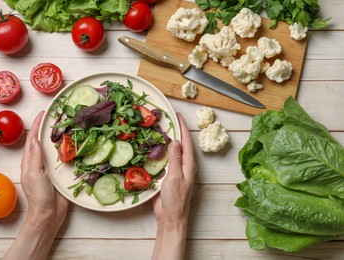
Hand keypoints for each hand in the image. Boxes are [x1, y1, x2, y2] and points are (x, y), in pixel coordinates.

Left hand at [20, 111, 67, 226]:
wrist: (49, 215)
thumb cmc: (39, 196)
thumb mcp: (34, 175)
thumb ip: (34, 157)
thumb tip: (35, 138)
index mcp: (31, 161)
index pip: (33, 138)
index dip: (37, 125)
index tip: (44, 113)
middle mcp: (41, 162)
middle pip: (45, 141)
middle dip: (50, 128)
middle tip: (60, 116)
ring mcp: (51, 168)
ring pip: (56, 148)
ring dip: (62, 137)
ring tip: (70, 126)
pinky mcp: (62, 174)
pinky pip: (66, 158)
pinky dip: (71, 150)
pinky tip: (78, 145)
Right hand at [151, 113, 196, 259]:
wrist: (170, 217)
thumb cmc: (175, 199)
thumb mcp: (175, 177)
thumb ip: (175, 159)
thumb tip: (175, 141)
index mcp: (189, 164)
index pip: (186, 141)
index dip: (182, 127)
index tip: (177, 115)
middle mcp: (184, 165)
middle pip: (181, 144)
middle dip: (176, 130)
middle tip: (168, 118)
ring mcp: (176, 170)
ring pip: (173, 151)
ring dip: (168, 140)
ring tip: (161, 129)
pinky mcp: (168, 176)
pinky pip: (165, 160)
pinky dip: (161, 151)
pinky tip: (154, 148)